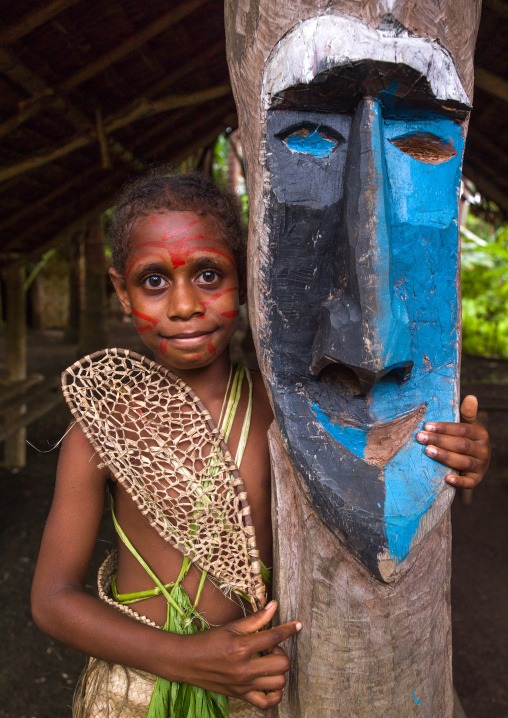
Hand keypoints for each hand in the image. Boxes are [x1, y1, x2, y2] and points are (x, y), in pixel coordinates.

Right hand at [176, 600, 300, 709]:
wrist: (187, 661)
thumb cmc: (209, 641)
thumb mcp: (232, 626)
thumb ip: (256, 619)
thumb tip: (274, 605)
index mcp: (242, 647)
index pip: (274, 637)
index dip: (289, 629)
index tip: (297, 625)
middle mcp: (245, 669)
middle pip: (282, 663)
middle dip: (281, 652)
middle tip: (269, 647)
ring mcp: (244, 685)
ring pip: (279, 683)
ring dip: (278, 671)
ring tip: (267, 662)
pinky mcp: (241, 696)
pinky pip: (267, 702)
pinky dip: (274, 693)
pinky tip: (269, 681)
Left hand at [416, 395, 489, 488]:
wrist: (475, 460)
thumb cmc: (464, 438)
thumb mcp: (467, 425)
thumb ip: (466, 413)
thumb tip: (471, 397)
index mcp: (480, 433)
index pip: (462, 429)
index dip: (444, 428)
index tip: (427, 425)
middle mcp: (483, 449)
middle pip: (460, 445)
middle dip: (439, 440)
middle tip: (420, 437)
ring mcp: (480, 465)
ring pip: (463, 461)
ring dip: (445, 456)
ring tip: (427, 451)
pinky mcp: (476, 479)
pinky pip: (470, 482)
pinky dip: (460, 481)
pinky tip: (448, 478)